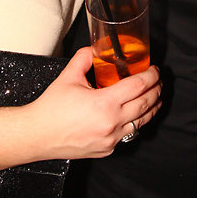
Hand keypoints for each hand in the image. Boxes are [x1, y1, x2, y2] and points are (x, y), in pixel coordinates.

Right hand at [29, 47, 161, 159]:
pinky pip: (127, 134)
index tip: (154, 70)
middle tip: (159, 82)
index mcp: (104, 103)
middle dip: (156, 90)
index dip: (150, 76)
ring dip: (152, 108)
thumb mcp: (68, 77)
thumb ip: (84, 58)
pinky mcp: (107, 149)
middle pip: (146, 104)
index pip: (138, 86)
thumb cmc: (51, 109)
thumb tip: (93, 48)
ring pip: (142, 122)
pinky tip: (135, 115)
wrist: (37, 135)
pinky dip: (135, 123)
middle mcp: (111, 123)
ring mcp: (111, 139)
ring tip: (156, 98)